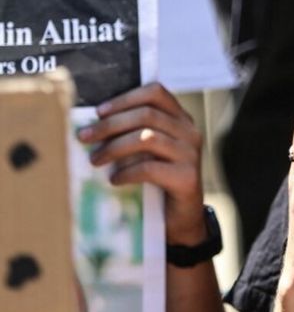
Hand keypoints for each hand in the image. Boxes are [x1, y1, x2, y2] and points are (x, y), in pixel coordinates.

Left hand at [76, 83, 205, 244]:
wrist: (181, 218)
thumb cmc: (159, 180)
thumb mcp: (151, 151)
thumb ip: (137, 132)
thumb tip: (94, 123)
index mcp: (181, 118)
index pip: (156, 92)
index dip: (126, 98)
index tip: (99, 112)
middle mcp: (189, 131)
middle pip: (147, 114)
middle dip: (111, 124)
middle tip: (84, 137)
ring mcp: (191, 153)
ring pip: (147, 137)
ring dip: (114, 147)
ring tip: (95, 160)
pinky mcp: (187, 177)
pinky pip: (150, 168)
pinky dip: (127, 172)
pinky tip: (114, 180)